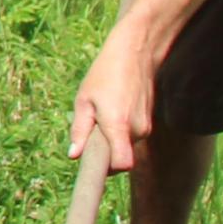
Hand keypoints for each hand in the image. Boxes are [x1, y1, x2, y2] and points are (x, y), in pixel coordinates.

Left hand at [70, 34, 151, 173]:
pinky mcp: (148, 123)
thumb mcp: (84, 99)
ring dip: (110, 139)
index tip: (93, 166)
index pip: (122, 165)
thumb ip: (80, 130)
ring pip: (123, 147)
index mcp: (119, 126)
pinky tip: (113, 109)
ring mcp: (145, 127)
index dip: (107, 171)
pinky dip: (119, 132)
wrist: (137, 52)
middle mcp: (137, 131)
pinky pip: (129, 137)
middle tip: (90, 129)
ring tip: (102, 112)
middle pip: (118, 159)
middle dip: (103, 152)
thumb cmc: (106, 73)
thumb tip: (74, 155)